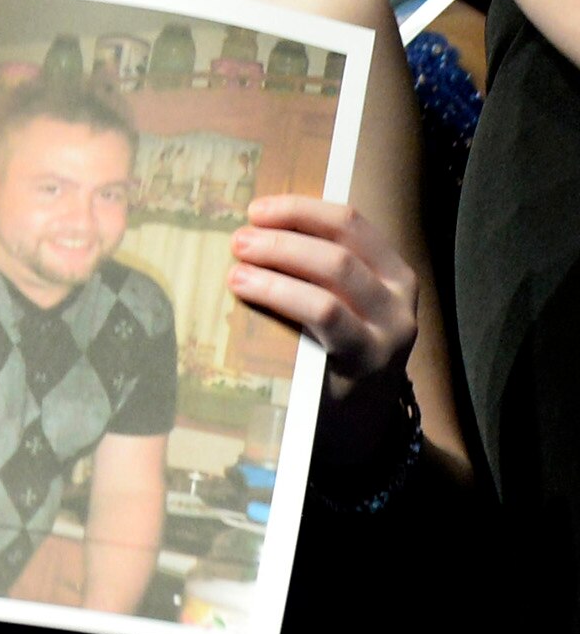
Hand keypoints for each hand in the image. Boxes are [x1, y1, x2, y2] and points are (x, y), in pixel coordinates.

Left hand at [228, 195, 417, 398]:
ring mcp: (387, 330)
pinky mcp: (366, 359)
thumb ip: (315, 271)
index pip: (349, 222)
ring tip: (236, 267)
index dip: (300, 209)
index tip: (256, 209)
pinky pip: (323, 313)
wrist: (359, 424)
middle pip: (338, 247)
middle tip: (238, 240)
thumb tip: (253, 228)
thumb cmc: (335, 352)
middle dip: (283, 237)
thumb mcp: (341, 305)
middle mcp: (398, 297)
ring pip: (333, 275)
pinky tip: (247, 290)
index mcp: (392, 271)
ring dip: (277, 262)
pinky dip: (280, 294)